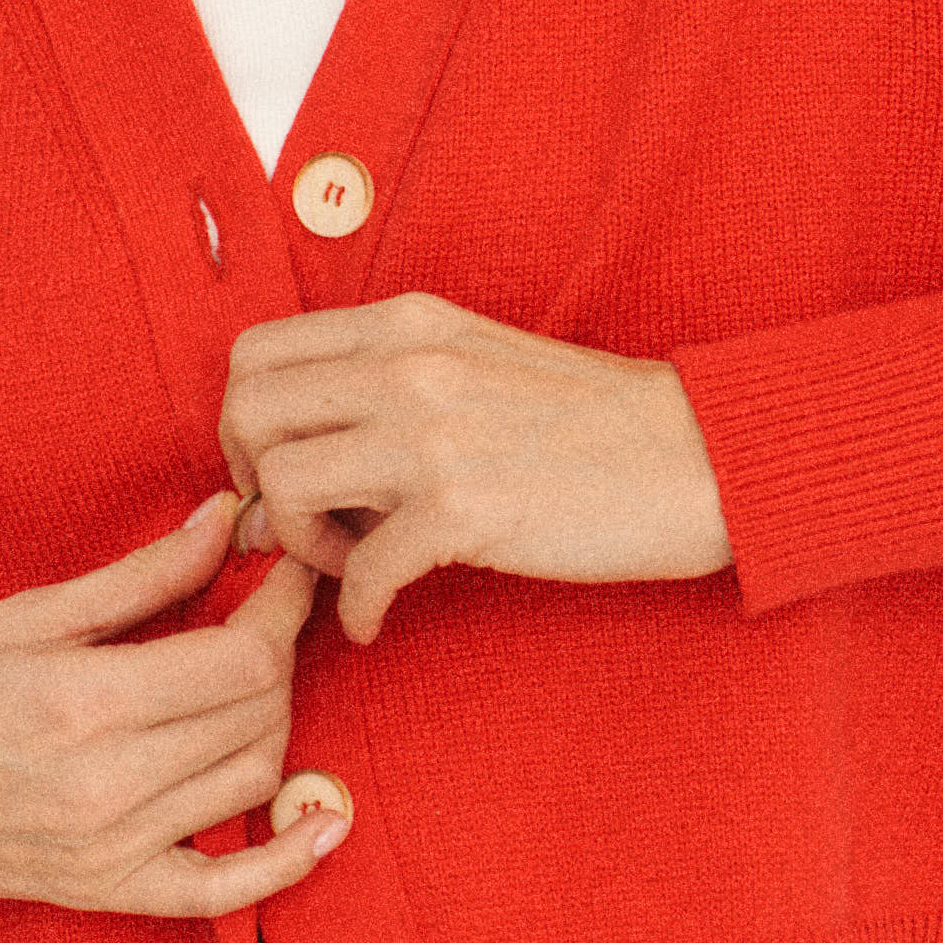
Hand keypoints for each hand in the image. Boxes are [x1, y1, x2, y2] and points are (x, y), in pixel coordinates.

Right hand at [0, 494, 346, 917]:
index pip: (242, 659)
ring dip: (275, 719)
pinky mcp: (102, 893)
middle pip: (259, 714)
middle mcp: (103, 787)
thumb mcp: (27, 613)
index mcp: (81, 703)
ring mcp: (107, 851)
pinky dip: (284, 861)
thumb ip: (142, 576)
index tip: (289, 563)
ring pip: (254, 779)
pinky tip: (328, 823)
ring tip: (251, 673)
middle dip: (279, 650)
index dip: (282, 603)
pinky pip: (220, 892)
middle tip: (266, 606)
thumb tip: (228, 521)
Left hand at [218, 291, 732, 641]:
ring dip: (301, 545)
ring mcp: (434, 432)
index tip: (280, 471)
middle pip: (247, 411)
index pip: (257, 351)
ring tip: (352, 566)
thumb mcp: (477, 364)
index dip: (244, 423)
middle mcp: (408, 362)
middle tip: (300, 526)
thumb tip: (289, 462)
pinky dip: (358, 610)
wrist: (697, 456)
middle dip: (251, 481)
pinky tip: (383, 618)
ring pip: (282, 484)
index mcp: (407, 323)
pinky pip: (359, 571)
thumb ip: (386, 390)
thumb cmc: (588, 423)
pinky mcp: (466, 507)